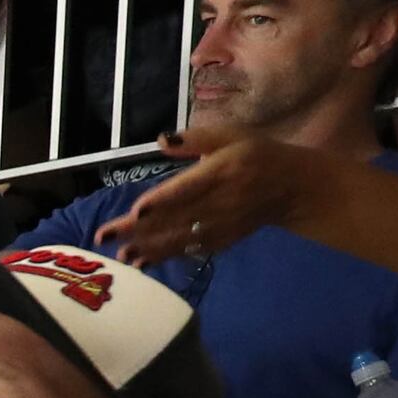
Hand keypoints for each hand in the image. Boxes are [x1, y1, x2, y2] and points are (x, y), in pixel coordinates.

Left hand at [100, 131, 351, 266]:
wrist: (293, 187)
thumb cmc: (257, 154)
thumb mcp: (232, 135)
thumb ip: (196, 139)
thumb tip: (161, 141)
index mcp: (221, 172)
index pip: (188, 189)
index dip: (162, 201)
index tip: (137, 210)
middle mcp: (219, 202)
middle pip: (175, 217)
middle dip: (138, 229)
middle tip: (104, 236)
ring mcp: (221, 224)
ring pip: (180, 238)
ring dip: (148, 248)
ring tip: (119, 254)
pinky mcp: (222, 239)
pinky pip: (190, 250)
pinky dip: (166, 256)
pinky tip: (142, 262)